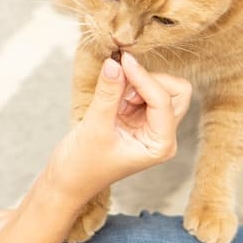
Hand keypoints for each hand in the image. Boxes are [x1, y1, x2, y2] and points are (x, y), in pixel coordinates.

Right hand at [44, 52, 191, 206]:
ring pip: (159, 88)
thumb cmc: (82, 165)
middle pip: (174, 92)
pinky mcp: (138, 118)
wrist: (67, 181)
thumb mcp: (94, 127)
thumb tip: (114, 63)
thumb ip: (107, 93)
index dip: (143, 78)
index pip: (163, 101)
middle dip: (148, 81)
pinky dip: (127, 86)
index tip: (122, 61)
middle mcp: (162, 135)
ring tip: (109, 98)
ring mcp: (152, 126)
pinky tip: (109, 97)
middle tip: (118, 84)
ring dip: (135, 84)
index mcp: (160, 145)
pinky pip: (141, 91)